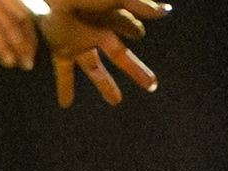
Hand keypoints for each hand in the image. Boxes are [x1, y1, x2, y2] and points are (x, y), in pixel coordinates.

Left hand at [37, 0, 169, 106]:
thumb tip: (166, 11)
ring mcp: (80, 43)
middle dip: (135, 70)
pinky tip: (66, 104)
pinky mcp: (61, 49)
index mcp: (111, 20)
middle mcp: (97, 33)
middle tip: (153, 86)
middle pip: (120, 56)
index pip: (129, 28)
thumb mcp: (113, 0)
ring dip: (105, 85)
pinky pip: (64, 71)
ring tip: (116, 101)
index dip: (134, 30)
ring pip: (94, 69)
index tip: (138, 33)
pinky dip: (65, 88)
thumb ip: (138, 5)